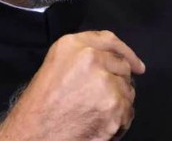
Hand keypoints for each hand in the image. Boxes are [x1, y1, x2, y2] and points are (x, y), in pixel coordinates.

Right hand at [0, 30, 145, 140]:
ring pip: (128, 89)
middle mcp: (91, 58)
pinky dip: (120, 120)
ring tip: (96, 112)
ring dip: (119, 102)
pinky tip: (101, 123)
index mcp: (73, 45)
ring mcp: (105, 81)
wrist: (35, 133)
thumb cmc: (40, 104)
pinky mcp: (114, 106)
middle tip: (104, 98)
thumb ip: (81, 56)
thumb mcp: (56, 66)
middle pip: (122, 65)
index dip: (126, 52)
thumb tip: (109, 59)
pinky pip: (129, 111)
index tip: (136, 64)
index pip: (109, 40)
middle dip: (119, 81)